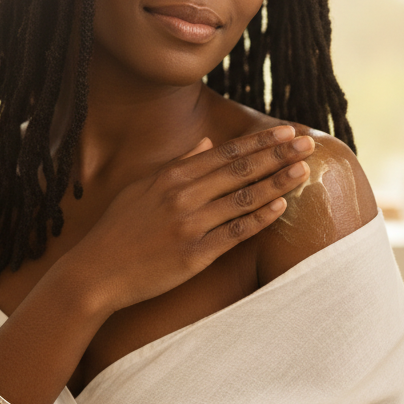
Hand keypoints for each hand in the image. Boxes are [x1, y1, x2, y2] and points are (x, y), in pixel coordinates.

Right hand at [59, 125, 312, 312]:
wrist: (96, 271)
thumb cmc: (119, 229)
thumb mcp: (144, 187)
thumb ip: (179, 164)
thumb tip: (208, 142)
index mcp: (172, 175)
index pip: (226, 152)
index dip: (260, 141)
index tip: (287, 131)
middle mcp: (182, 195)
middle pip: (240, 169)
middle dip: (278, 154)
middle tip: (307, 144)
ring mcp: (189, 224)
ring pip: (243, 198)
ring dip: (277, 182)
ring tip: (303, 171)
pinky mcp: (194, 254)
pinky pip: (235, 233)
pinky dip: (260, 218)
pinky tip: (281, 207)